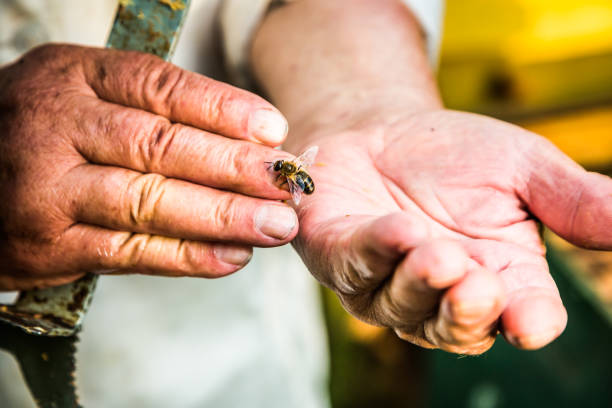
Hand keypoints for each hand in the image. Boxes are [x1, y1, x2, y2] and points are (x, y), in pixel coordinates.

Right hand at [0, 44, 297, 289]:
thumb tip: (248, 140)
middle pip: (159, 146)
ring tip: (274, 225)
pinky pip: (129, 251)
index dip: (222, 109)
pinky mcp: (48, 246)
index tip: (274, 130)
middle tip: (286, 183)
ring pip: (147, 201)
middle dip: (233, 168)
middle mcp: (57, 127)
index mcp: (73, 77)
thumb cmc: (44, 129)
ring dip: (221, 217)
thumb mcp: (84, 94)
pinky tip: (232, 257)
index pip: (159, 87)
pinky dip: (186, 256)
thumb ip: (152, 109)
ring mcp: (48, 189)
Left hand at [288, 108, 611, 353]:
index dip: (528, 322)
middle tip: (479, 286)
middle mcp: (442, 293)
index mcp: (500, 279)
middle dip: (465, 311)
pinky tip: (399, 230)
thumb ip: (572, 199)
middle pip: (456, 326)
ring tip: (437, 255)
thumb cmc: (457, 157)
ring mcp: (386, 284)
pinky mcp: (340, 259)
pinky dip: (375, 250)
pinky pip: (355, 265)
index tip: (532, 321)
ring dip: (419, 283)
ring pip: (401, 306)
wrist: (386, 132)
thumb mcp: (523, 169)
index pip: (521, 316)